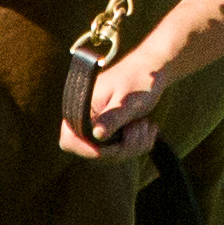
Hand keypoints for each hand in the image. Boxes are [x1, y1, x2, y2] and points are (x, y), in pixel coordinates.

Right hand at [53, 47, 156, 161]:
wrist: (154, 69)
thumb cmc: (140, 80)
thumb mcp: (128, 101)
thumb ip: (112, 117)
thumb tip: (96, 135)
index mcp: (82, 108)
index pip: (69, 140)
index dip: (90, 149)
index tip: (117, 146)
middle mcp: (87, 120)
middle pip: (95, 153)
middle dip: (123, 147)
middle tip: (141, 126)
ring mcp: (100, 127)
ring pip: (112, 155)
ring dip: (135, 145)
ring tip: (146, 123)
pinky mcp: (114, 132)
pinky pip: (124, 151)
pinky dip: (139, 143)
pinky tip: (147, 127)